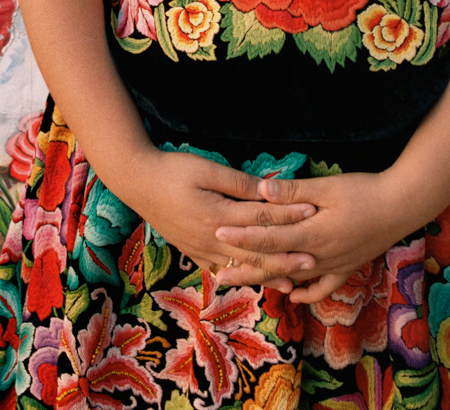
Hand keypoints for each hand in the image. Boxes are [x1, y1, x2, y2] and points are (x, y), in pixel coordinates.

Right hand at [121, 148, 316, 291]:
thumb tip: (269, 189)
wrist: (137, 182)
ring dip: (266, 274)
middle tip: (313, 260)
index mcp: (218, 214)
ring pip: (239, 266)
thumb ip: (238, 182)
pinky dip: (238, 277)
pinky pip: (219, 269)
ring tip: (291, 282)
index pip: (261, 217)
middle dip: (285, 256)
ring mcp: (200, 248)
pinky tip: (251, 281)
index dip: (289, 215)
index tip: (312, 212)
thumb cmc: (172, 169)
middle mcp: (211, 237)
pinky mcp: (192, 251)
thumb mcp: (206, 168)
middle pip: (255, 251)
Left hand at [213, 170, 420, 298]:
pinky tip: (294, 296)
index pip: (269, 237)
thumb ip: (293, 191)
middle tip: (217, 275)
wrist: (403, 206)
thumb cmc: (364, 190)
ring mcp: (334, 264)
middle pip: (276, 264)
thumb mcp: (327, 186)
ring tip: (246, 284)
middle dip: (245, 268)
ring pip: (294, 277)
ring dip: (269, 281)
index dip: (242, 236)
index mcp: (312, 233)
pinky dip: (308, 293)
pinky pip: (324, 286)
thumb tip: (261, 189)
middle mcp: (320, 255)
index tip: (217, 235)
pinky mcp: (348, 266)